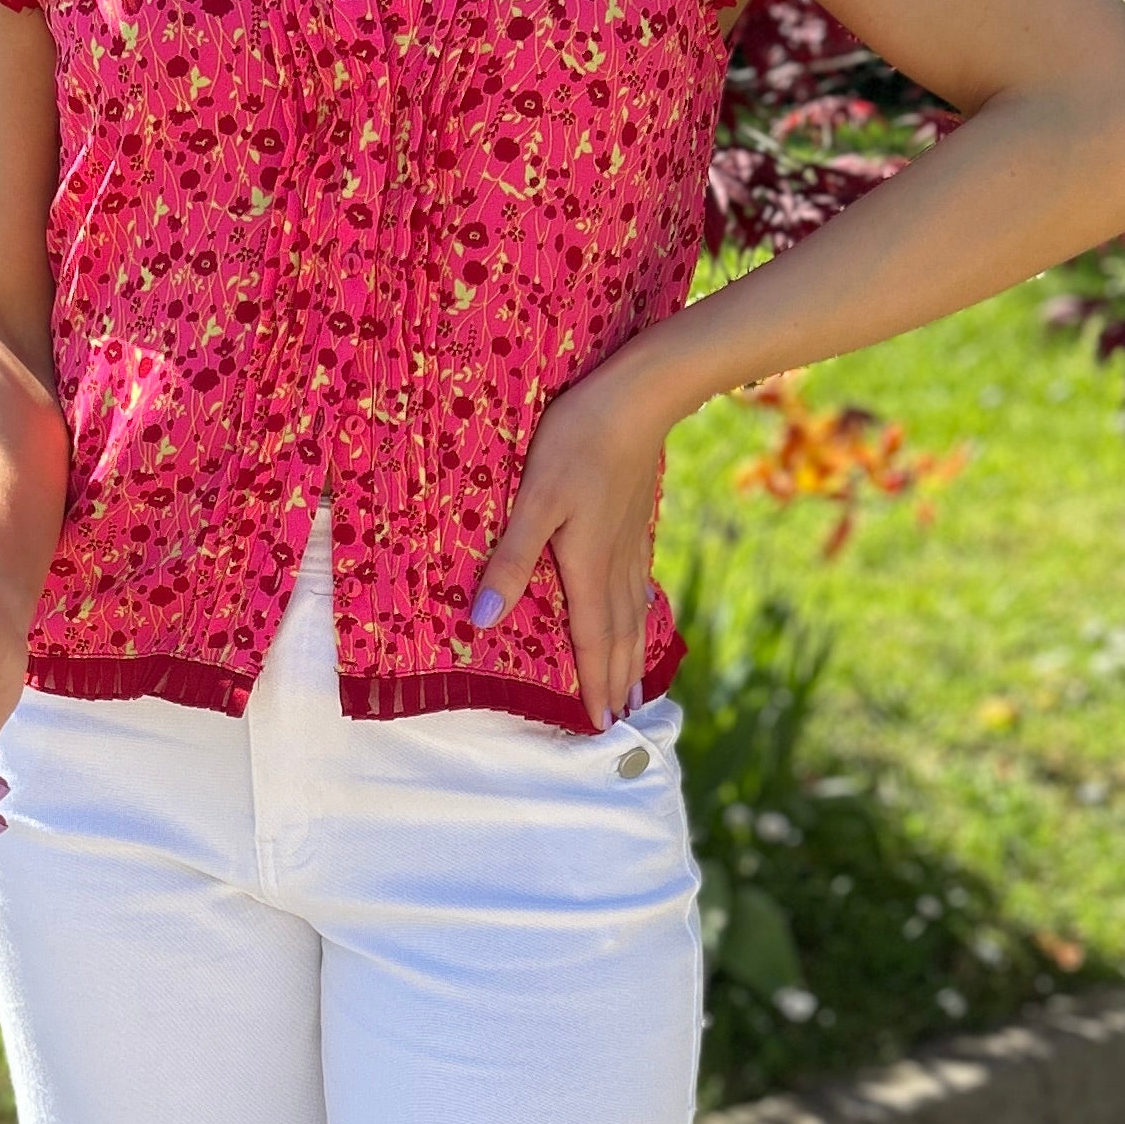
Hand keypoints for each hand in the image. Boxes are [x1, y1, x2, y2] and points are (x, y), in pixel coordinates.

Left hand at [470, 363, 668, 726]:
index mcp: (589, 568)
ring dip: (634, 655)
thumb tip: (482, 622)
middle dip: (618, 681)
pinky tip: (641, 615)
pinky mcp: (636, 524)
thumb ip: (511, 562)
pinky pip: (640, 588)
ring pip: (635, 615)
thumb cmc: (578, 443)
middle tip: (623, 722)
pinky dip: (641, 617)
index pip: (591, 641)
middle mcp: (615, 566)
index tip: (600, 725)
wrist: (637, 398)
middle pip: (619, 637)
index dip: (594, 683)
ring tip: (640, 688)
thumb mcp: (535, 501)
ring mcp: (631, 544)